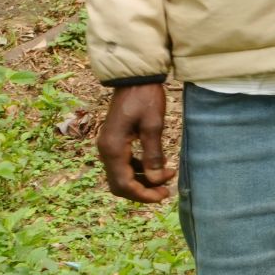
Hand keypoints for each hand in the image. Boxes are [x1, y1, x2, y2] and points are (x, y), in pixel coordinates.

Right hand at [97, 84, 175, 202]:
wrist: (134, 77)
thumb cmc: (145, 97)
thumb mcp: (153, 125)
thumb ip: (153, 154)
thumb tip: (157, 180)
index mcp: (113, 148)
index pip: (124, 184)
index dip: (143, 195)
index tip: (163, 196)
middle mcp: (106, 150)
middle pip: (120, 184)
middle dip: (142, 191)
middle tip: (166, 191)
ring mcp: (108, 146)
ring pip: (121, 175)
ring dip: (142, 180)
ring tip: (167, 177)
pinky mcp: (114, 141)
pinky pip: (123, 164)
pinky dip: (138, 169)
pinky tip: (157, 166)